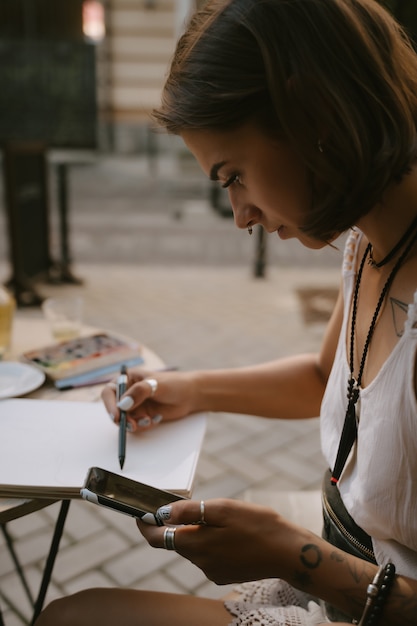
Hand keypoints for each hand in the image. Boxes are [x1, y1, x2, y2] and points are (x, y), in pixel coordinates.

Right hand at [102, 368, 197, 432]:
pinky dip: (143, 426)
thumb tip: (122, 405)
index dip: (109, 404)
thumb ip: (139, 392)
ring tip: (149, 421)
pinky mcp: (142, 415)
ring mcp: (135, 405)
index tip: (116, 416)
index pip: (110, 391)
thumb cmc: (174, 384)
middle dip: (123, 419)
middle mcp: (129, 393)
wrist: (191, 395)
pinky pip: (136, 425)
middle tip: (133, 425)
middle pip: (115, 409)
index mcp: (128, 379)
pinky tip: (156, 420)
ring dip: (134, 424)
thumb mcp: (156, 384)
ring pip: (125, 420)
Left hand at [137, 498, 302, 583]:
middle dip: (177, 524)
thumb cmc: (258, 525)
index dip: (145, 526)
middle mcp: (201, 563)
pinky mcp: (226, 573)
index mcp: (196, 545)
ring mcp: (214, 571)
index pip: (157, 539)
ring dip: (198, 531)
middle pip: (177, 541)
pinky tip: (232, 532)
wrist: (289, 552)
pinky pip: (209, 555)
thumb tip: (162, 512)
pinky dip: (212, 541)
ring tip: (221, 516)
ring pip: (195, 547)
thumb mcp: (222, 509)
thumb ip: (190, 512)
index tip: (140, 513)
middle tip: (189, 504)